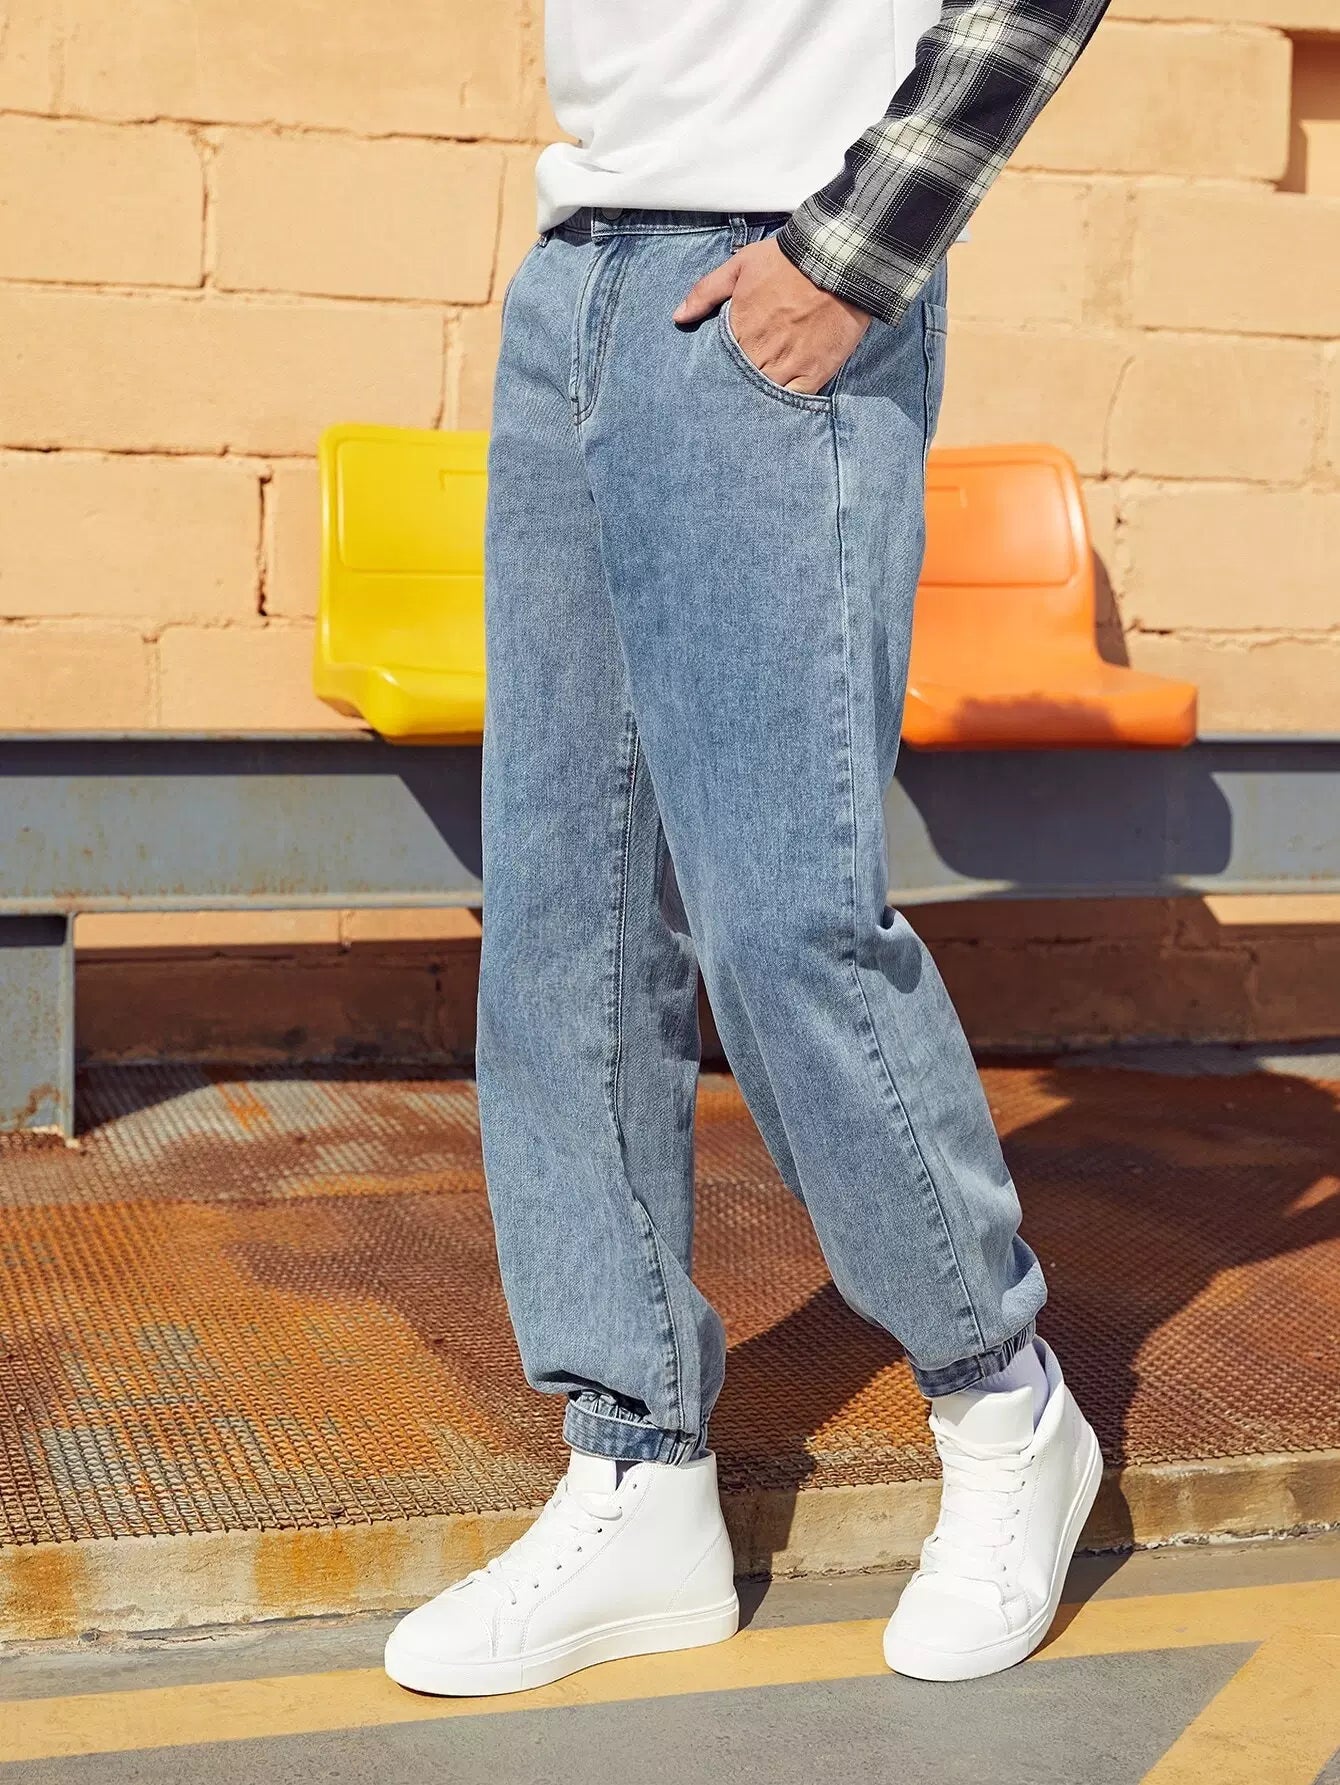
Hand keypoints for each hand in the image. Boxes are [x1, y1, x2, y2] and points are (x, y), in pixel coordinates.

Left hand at [673, 237, 869, 394]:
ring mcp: (788, 365)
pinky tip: (777, 406)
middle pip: (739, 384)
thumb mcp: (740, 266)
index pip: (718, 363)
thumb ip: (706, 291)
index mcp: (739, 329)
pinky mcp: (814, 373)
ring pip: (763, 396)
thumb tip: (679, 316)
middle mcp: (761, 352)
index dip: (715, 372)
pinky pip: (794, 401)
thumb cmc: (787, 262)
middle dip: (733, 389)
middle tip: (729, 398)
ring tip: (751, 405)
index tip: (711, 379)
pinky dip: (785, 405)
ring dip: (756, 400)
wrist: (836, 262)